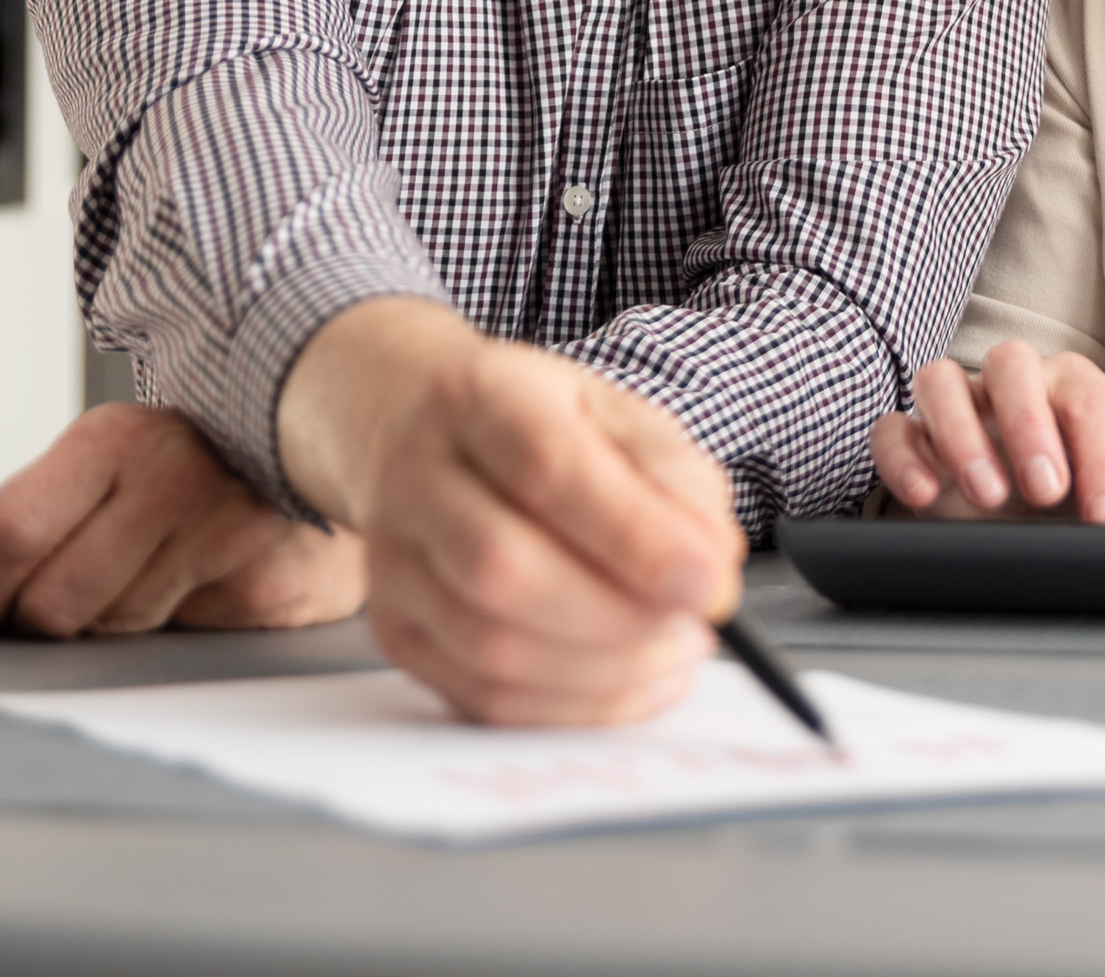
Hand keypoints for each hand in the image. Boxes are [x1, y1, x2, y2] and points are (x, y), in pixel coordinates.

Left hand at [0, 403, 367, 635]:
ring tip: (145, 572)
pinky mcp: (263, 589)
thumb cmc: (203, 460)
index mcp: (115, 440)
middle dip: (37, 621)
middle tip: (48, 611)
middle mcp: (170, 482)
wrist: (331, 445)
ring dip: (110, 620)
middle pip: (52, 603)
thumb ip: (52, 503)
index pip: (8, 534)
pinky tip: (199, 581)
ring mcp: (223, 537)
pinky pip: (179, 636)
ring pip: (113, 629)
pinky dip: (176, 623)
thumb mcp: (122, 453)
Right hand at [280, 298, 744, 726]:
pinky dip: (573, 707)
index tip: (710, 585)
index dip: (636, 538)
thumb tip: (711, 564)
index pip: (550, 469)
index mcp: (482, 397)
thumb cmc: (532, 424)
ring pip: (490, 646)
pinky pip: (481, 697)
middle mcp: (419, 477)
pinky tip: (628, 681)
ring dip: (604, 671)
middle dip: (621, 619)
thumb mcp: (616, 413)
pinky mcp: (394, 628)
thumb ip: (674, 479)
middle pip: (505, 568)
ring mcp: (393, 560)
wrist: (413, 428)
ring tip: (671, 650)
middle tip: (695, 626)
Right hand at [869, 341, 1104, 524]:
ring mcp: (956, 408)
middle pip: (1010, 362)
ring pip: (940, 380)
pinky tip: (924, 496)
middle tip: (1047, 493)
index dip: (1101, 457)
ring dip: (960, 434)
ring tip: (986, 495)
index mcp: (1070, 386)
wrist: (1027, 522)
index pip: (1087, 398)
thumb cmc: (1081, 492)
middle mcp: (1010, 385)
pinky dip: (901, 458)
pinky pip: (891, 429)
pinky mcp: (912, 440)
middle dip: (1028, 425)